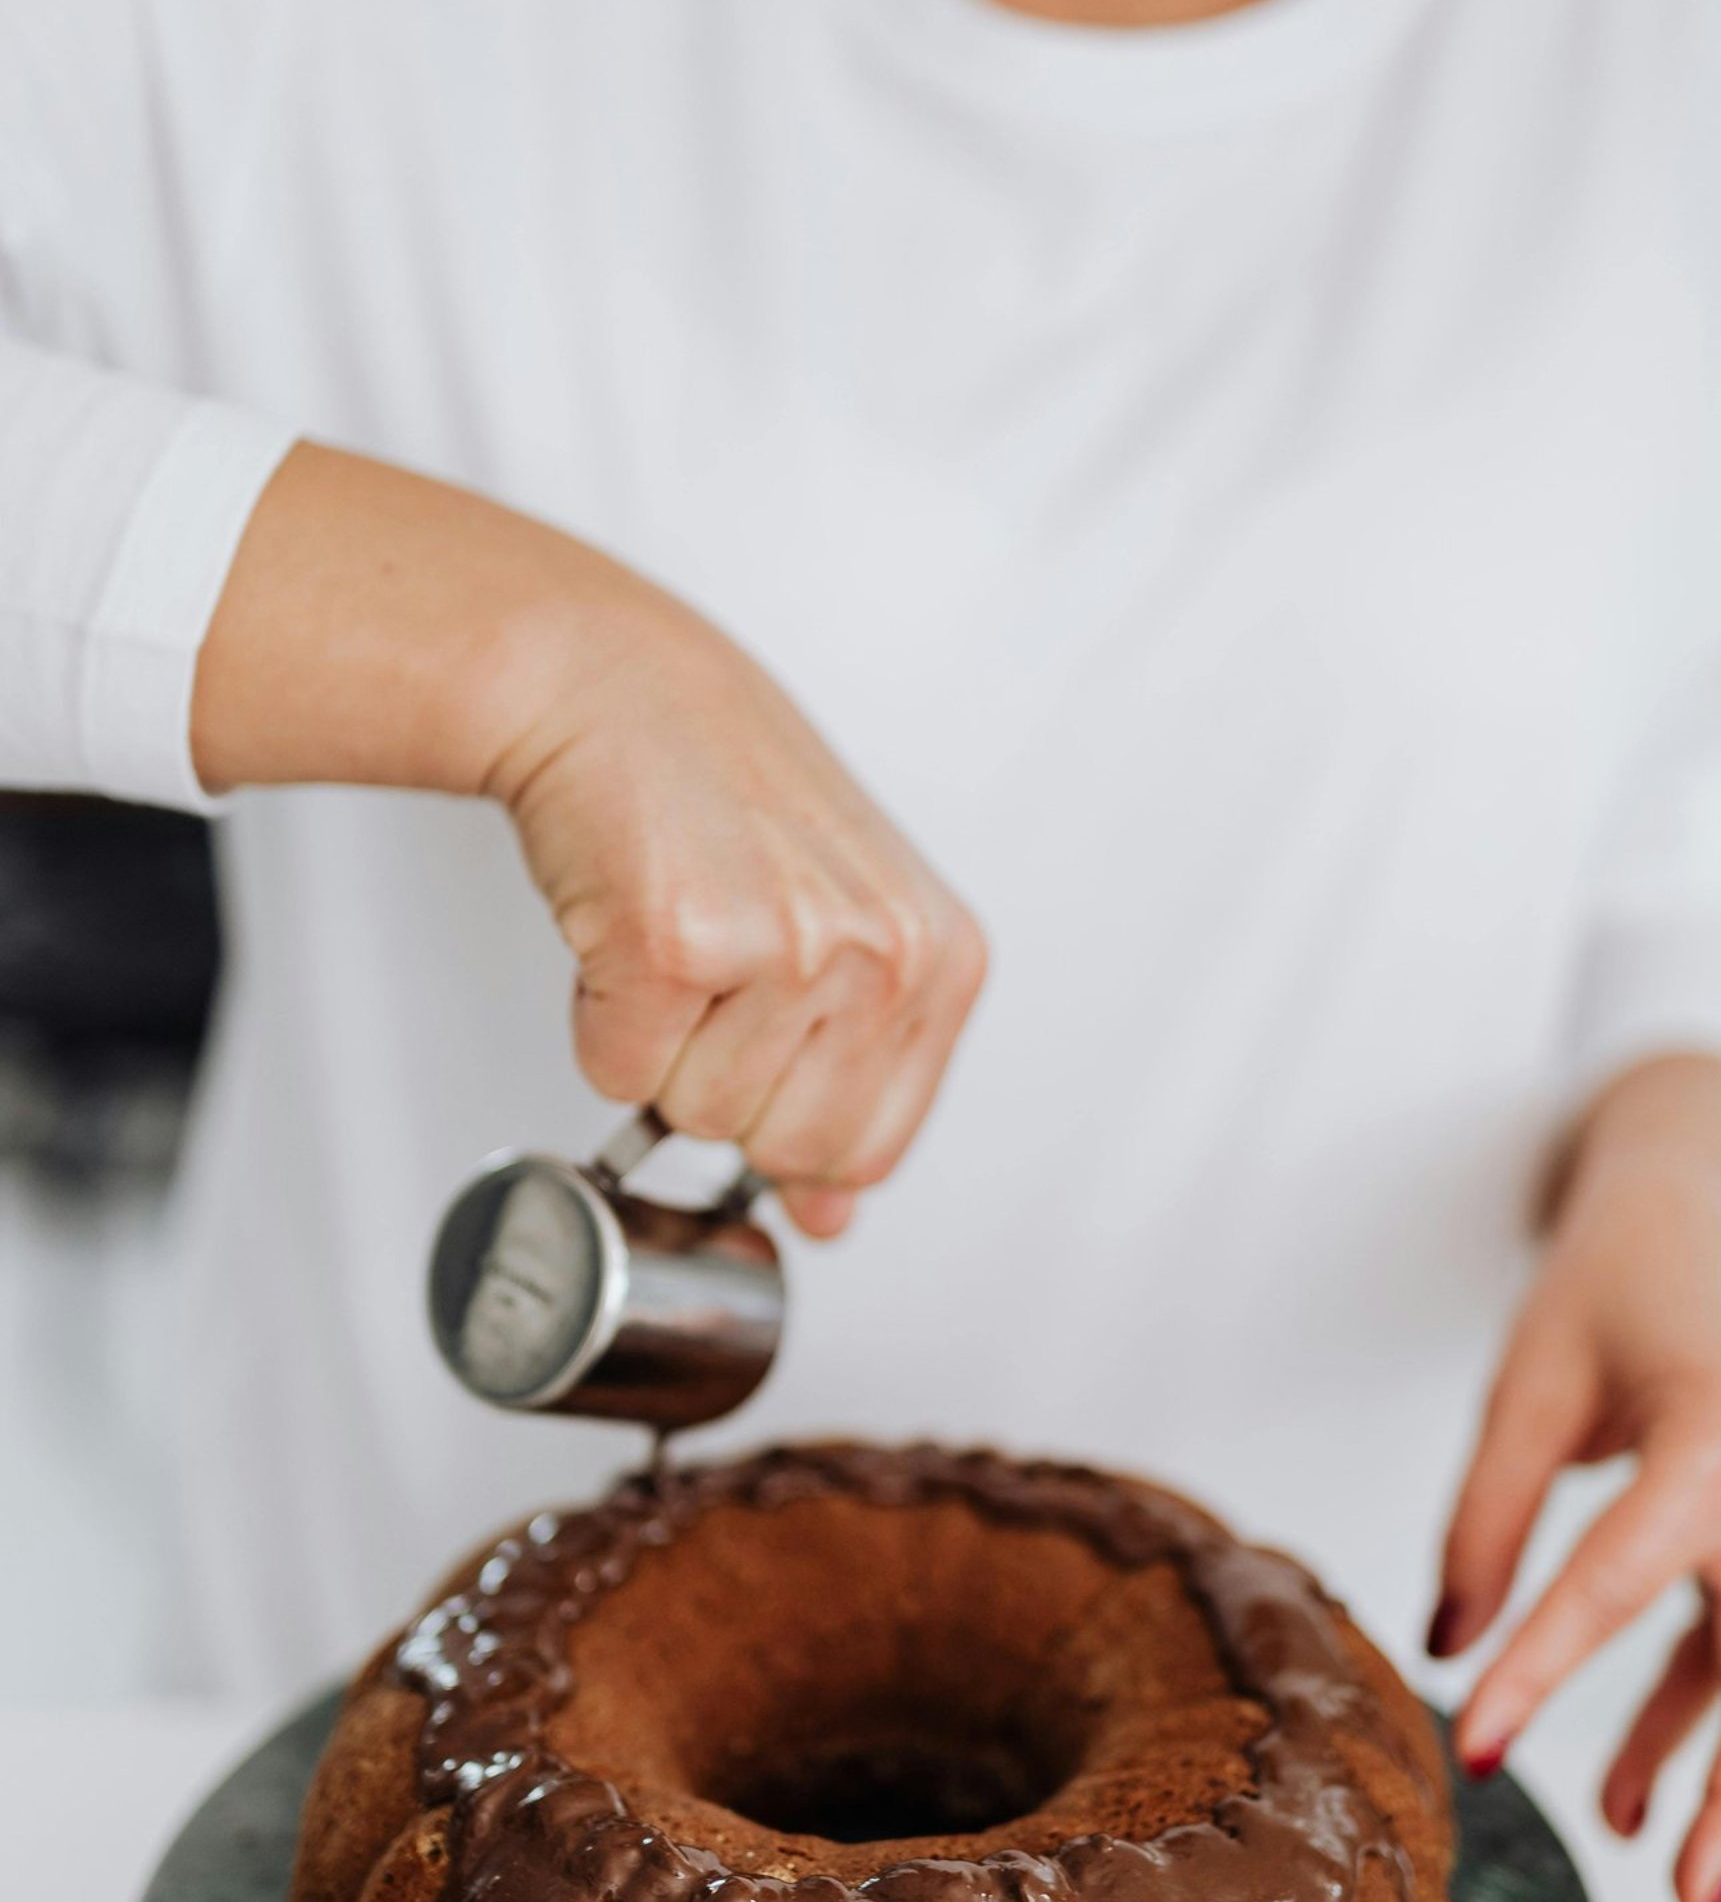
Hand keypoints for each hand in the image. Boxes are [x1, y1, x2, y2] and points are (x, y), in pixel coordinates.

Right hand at [193, 444, 986, 1236]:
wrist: (614, 683)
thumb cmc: (721, 793)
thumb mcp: (840, 922)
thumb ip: (857, 1072)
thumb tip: (833, 1218)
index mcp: (941, 959)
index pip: (874, 1149)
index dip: (794, 1128)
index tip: (758, 1054)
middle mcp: (881, 954)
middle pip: (786, 1147)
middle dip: (722, 1087)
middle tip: (711, 978)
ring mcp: (787, 947)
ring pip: (699, 1117)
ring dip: (658, 1047)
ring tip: (673, 937)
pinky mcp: (678, 943)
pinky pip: (620, 1075)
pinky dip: (597, 1018)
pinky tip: (623, 926)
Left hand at [1433, 1056, 1720, 1901]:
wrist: (1704, 1209)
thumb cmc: (1613, 1281)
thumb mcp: (1526, 1382)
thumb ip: (1483, 1514)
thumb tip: (1447, 1644)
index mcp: (1718, 1439)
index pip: (1619, 1583)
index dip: (1545, 1673)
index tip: (1481, 1746)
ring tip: (1692, 1896)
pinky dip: (1698, 1724)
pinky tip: (1633, 1798)